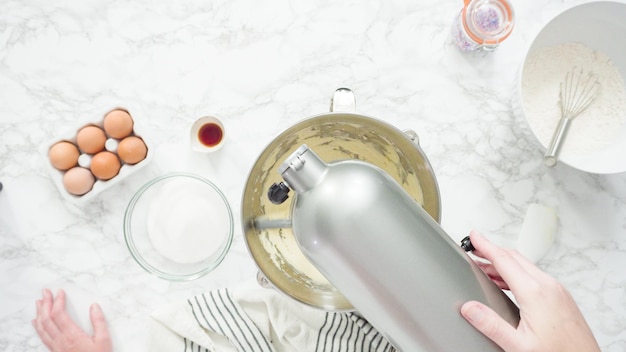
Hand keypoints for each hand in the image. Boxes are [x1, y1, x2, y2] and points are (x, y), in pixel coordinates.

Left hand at [32, 289, 112, 351]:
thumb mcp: (104, 340)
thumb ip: (99, 322)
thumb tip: (94, 306)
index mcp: (72, 336)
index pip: (59, 314)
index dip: (57, 301)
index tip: (60, 292)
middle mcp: (60, 341)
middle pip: (47, 319)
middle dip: (45, 304)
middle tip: (45, 292)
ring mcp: (56, 347)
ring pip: (42, 328)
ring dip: (39, 314)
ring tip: (38, 303)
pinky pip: (42, 337)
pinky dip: (38, 327)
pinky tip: (36, 323)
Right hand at [461, 231, 599, 351]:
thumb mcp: (518, 345)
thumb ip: (491, 324)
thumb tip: (469, 308)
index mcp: (535, 293)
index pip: (504, 260)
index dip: (485, 245)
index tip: (474, 236)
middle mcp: (548, 286)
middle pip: (515, 258)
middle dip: (492, 250)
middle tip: (475, 248)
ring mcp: (558, 290)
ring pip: (526, 266)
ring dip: (504, 262)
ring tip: (485, 266)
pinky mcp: (562, 297)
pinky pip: (536, 275)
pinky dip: (517, 272)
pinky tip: (508, 282)